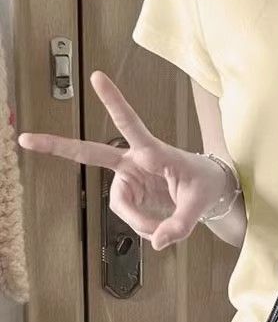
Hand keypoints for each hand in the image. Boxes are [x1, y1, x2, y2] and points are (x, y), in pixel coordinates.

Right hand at [17, 70, 229, 250]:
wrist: (208, 189)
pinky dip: (144, 227)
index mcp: (156, 151)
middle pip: (91, 153)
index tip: (98, 78)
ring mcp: (128, 177)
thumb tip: (157, 243)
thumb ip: (180, 226)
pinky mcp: (128, 192)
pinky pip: (128, 216)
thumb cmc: (205, 185)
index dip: (115, 103)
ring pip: (119, 205)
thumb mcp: (201, 204)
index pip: (133, 126)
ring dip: (140, 222)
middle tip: (26, 138)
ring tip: (164, 228)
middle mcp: (135, 160)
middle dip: (58, 146)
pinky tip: (159, 225)